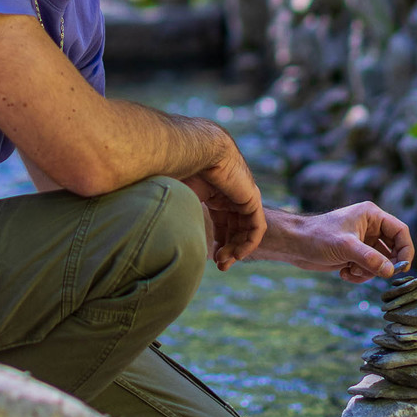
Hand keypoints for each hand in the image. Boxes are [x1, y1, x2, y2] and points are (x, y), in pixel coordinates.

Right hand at [186, 138, 265, 267]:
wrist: (194, 149)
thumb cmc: (180, 169)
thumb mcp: (179, 197)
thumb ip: (177, 214)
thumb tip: (160, 234)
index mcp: (216, 193)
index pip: (222, 223)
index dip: (218, 243)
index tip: (210, 259)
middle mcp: (232, 195)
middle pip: (235, 229)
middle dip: (228, 250)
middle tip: (219, 267)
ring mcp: (243, 196)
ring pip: (246, 230)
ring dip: (237, 250)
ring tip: (224, 263)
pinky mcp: (252, 199)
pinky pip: (257, 227)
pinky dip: (249, 243)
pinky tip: (237, 254)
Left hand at [250, 202, 414, 283]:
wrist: (294, 245)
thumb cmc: (317, 237)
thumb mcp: (346, 247)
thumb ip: (370, 259)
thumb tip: (391, 271)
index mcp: (371, 215)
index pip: (400, 231)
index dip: (406, 249)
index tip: (404, 268)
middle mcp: (370, 227)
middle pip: (393, 249)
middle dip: (384, 264)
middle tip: (379, 274)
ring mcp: (362, 242)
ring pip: (380, 262)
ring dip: (368, 272)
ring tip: (351, 270)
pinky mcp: (354, 255)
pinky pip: (367, 269)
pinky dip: (359, 275)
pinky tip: (344, 273)